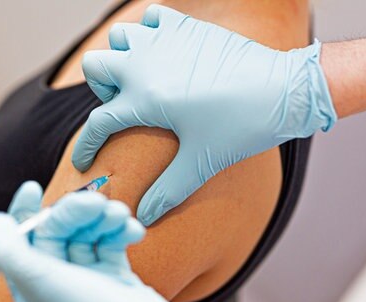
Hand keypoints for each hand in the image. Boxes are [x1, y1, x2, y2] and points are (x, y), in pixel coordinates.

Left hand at [0, 181, 191, 301]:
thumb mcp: (42, 282)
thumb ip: (10, 251)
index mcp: (33, 286)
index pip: (19, 242)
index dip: (22, 212)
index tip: (32, 187)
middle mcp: (58, 284)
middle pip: (59, 231)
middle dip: (76, 211)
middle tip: (96, 202)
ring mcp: (89, 281)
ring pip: (88, 234)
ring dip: (104, 218)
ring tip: (119, 214)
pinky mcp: (116, 280)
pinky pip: (114, 244)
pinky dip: (122, 232)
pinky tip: (134, 231)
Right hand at [71, 4, 336, 225]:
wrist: (283, 90)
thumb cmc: (241, 126)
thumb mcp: (201, 161)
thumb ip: (167, 191)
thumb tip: (144, 217)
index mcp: (145, 99)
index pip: (98, 124)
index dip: (85, 147)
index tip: (83, 162)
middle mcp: (147, 64)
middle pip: (94, 67)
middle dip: (101, 90)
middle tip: (125, 106)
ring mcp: (165, 41)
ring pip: (119, 38)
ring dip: (122, 58)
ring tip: (144, 78)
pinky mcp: (187, 27)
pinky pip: (151, 17)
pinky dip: (149, 32)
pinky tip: (164, 53)